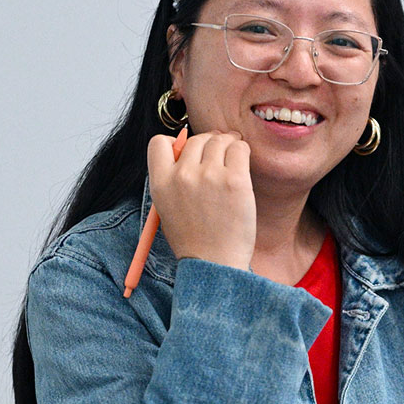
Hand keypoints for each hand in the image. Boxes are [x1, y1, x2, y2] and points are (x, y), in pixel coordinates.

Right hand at [147, 130, 253, 270]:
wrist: (214, 264)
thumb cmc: (194, 240)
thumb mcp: (168, 209)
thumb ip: (173, 180)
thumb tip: (190, 151)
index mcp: (160, 183)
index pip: (159, 142)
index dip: (175, 143)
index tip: (190, 153)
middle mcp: (182, 175)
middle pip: (197, 139)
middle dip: (210, 143)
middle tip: (222, 153)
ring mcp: (209, 176)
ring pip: (220, 140)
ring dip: (228, 145)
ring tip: (234, 158)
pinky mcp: (234, 180)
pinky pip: (239, 148)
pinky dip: (242, 151)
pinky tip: (243, 164)